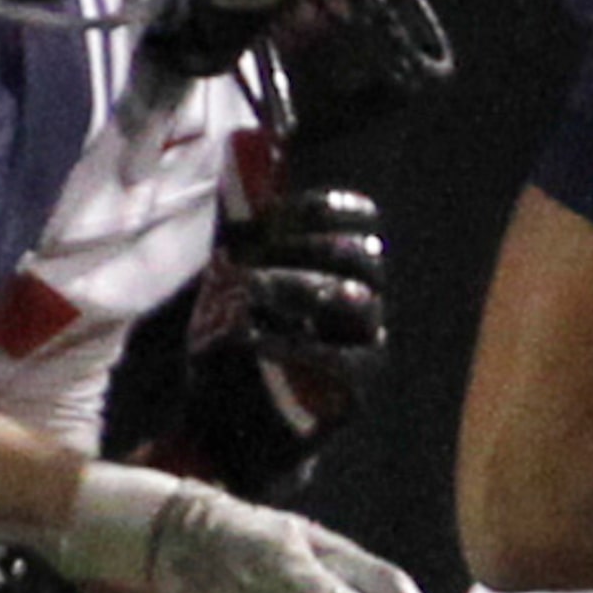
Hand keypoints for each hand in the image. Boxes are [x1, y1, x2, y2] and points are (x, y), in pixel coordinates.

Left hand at [179, 186, 388, 494]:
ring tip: (248, 289)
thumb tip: (232, 165)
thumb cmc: (232, 346)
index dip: (332, 208)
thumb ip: (237, 233)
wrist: (226, 428)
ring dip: (296, 286)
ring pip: (353, 301)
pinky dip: (291, 342)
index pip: (360, 225)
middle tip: (258, 251)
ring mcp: (365, 347)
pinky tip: (252, 337)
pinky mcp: (354, 391)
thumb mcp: (226, 283)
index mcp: (340, 271)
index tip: (293, 205)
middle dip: (309, 246)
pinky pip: (336, 359)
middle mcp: (364, 304)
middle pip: (362, 258)